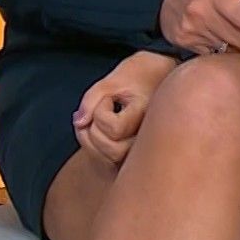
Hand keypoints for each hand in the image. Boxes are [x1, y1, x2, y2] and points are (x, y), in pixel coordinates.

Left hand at [74, 51, 177, 165]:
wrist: (160, 77)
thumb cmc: (140, 75)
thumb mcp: (114, 79)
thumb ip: (91, 99)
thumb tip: (78, 122)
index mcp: (149, 116)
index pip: (114, 129)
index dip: (102, 111)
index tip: (111, 97)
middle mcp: (151, 139)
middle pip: (112, 151)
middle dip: (94, 130)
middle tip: (103, 109)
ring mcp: (145, 150)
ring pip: (109, 161)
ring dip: (93, 139)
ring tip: (104, 118)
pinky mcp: (135, 157)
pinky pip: (110, 163)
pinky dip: (96, 148)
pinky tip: (103, 130)